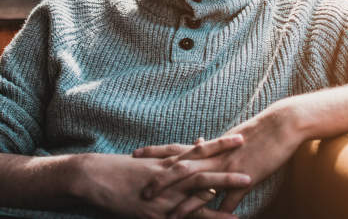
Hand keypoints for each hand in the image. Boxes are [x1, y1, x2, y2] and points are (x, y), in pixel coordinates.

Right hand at [75, 136, 248, 218]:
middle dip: (228, 167)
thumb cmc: (120, 169)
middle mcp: (168, 175)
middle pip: (204, 169)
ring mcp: (164, 193)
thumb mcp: (148, 161)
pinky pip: (183, 216)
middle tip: (253, 162)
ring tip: (246, 188)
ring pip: (198, 191)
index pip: (199, 150)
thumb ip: (170, 156)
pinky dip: (202, 217)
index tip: (241, 137)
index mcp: (167, 162)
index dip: (220, 145)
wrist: (94, 177)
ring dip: (223, 190)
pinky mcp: (156, 212)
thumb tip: (194, 145)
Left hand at [136, 101, 303, 216]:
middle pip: (181, 168)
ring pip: (201, 186)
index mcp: (208, 147)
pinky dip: (222, 212)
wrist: (280, 124)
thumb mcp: (229, 139)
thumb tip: (200, 145)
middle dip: (161, 181)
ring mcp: (228, 168)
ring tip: (170, 216)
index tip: (134, 155)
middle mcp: (213, 156)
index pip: (175, 148)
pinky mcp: (246, 178)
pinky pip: (230, 198)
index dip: (154, 152)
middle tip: (143, 192)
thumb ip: (213, 147)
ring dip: (186, 203)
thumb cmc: (256, 130)